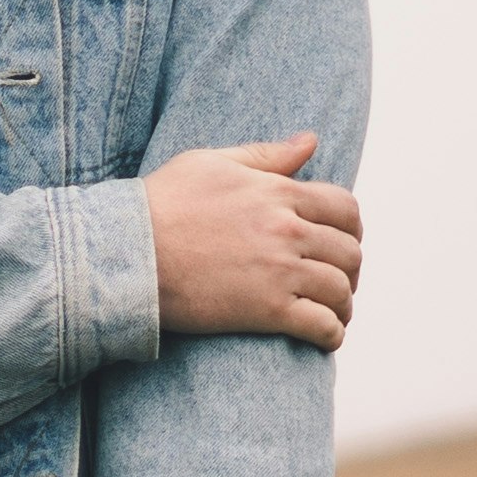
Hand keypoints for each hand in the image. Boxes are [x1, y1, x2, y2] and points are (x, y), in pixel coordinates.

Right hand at [147, 135, 360, 348]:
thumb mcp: (210, 163)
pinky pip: (322, 325)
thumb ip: (266, 155)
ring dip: (343, 304)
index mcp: (278, 192)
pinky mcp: (267, 311)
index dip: (351, 228)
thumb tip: (311, 140)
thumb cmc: (160, 204)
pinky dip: (331, 333)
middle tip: (337, 280)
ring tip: (334, 312)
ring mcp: (279, 271)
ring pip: (340, 289)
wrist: (125, 253)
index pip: (344, 208)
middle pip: (348, 252)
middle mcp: (287, 229)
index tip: (341, 242)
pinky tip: (324, 336)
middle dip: (349, 269)